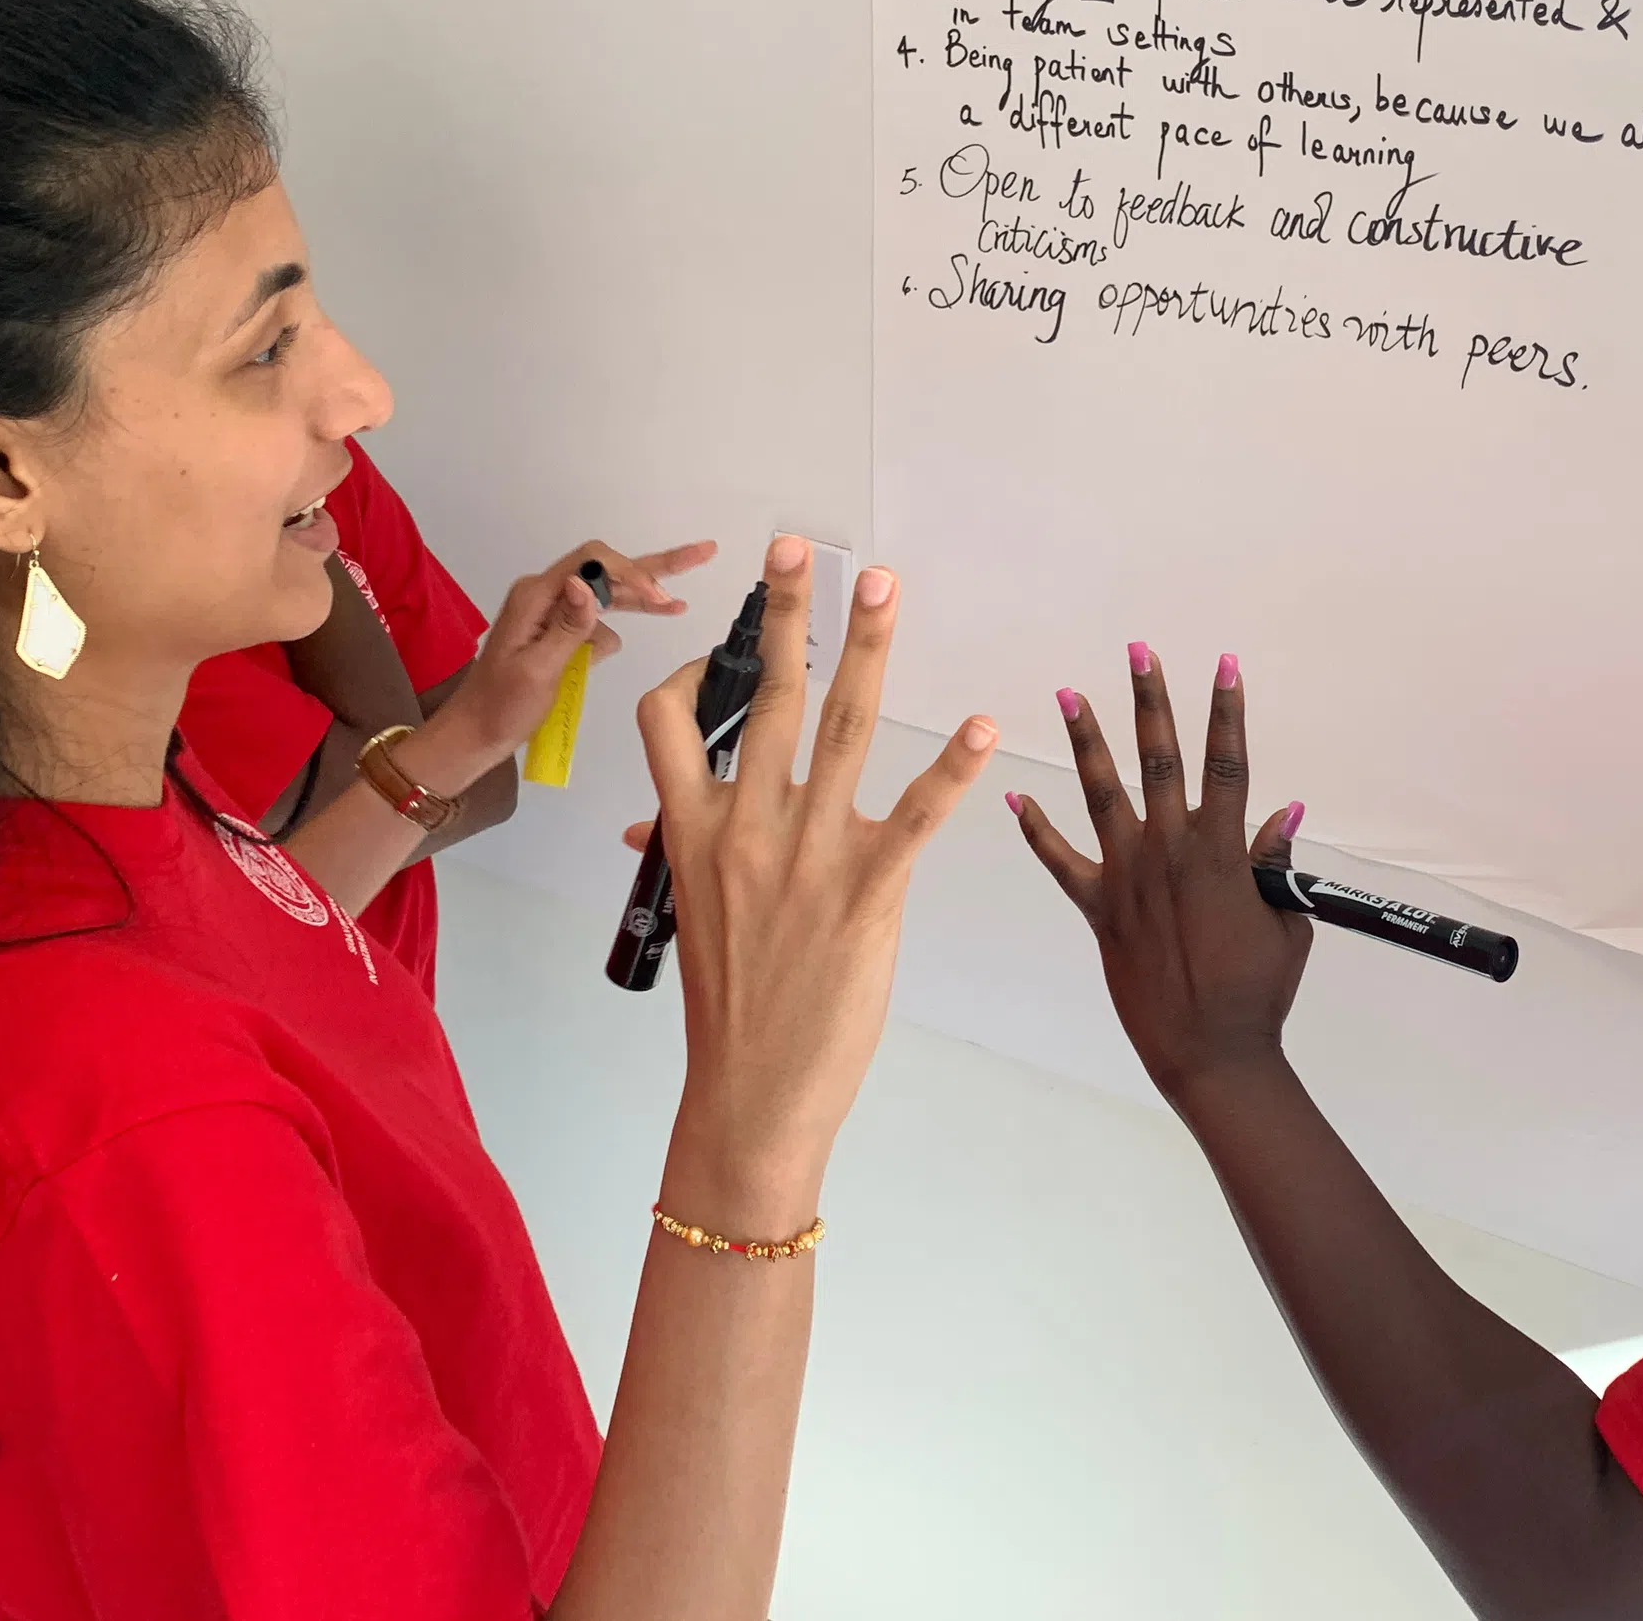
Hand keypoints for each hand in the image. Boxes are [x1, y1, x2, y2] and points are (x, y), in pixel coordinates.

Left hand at [430, 537, 717, 770]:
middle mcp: (544, 596)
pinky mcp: (556, 635)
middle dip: (653, 566)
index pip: (592, 563)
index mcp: (536, 597)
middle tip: (703, 552)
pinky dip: (614, 628)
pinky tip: (618, 645)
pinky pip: (594, 623)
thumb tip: (585, 583)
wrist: (475, 734)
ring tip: (678, 604)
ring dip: (641, 598)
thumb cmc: (502, 707)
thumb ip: (567, 627)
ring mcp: (550, 614)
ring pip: (606, 595)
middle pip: (606, 570)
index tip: (660, 598)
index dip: (631, 573)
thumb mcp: (538, 670)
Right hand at [643, 536, 994, 1217]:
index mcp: (692, 831)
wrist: (751, 1094)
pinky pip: (916, 813)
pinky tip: (982, 725)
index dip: (696, 672)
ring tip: (884, 587)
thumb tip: (660, 827)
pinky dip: (951, 765)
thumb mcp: (696, 917)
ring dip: (866, 647)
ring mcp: (807, 856)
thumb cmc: (728, 1008)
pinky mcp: (868, 892)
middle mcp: (746, 828)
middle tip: (803, 547)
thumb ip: (691, 853)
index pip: (671, 720)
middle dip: (787, 611)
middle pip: (766, 695)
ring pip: (840, 726)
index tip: (726, 650)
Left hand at [1009, 649, 1306, 1109]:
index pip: (1228, 764)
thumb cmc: (1258, 991)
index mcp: (1222, 851)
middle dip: (1151, 701)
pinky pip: (1060, 862)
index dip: (1228, 712)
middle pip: (1161, 759)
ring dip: (1086, 740)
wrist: (1209, 1050)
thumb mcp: (1286, 921)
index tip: (1226, 664)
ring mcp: (1129, 878)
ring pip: (1103, 793)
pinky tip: (1014, 797)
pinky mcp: (1099, 909)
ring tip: (1068, 694)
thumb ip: (1275, 862)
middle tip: (1138, 651)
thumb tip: (1286, 811)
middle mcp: (1171, 851)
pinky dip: (1036, 830)